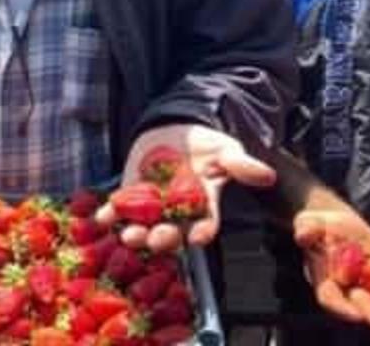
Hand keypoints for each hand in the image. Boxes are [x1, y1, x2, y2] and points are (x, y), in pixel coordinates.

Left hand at [96, 124, 275, 251]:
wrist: (176, 129)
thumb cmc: (206, 145)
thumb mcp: (226, 150)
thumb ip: (241, 165)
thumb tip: (267, 175)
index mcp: (203, 205)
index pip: (205, 224)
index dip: (202, 231)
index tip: (198, 237)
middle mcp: (176, 213)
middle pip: (171, 233)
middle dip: (164, 239)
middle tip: (156, 240)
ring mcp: (151, 206)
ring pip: (143, 227)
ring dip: (135, 234)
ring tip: (128, 236)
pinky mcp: (129, 195)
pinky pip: (118, 209)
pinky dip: (109, 214)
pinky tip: (102, 216)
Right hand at [294, 208, 369, 335]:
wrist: (337, 227)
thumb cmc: (320, 226)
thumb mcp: (311, 224)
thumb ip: (308, 230)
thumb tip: (303, 234)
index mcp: (325, 281)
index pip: (331, 299)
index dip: (342, 308)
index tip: (357, 314)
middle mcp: (345, 292)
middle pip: (361, 309)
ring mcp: (365, 291)